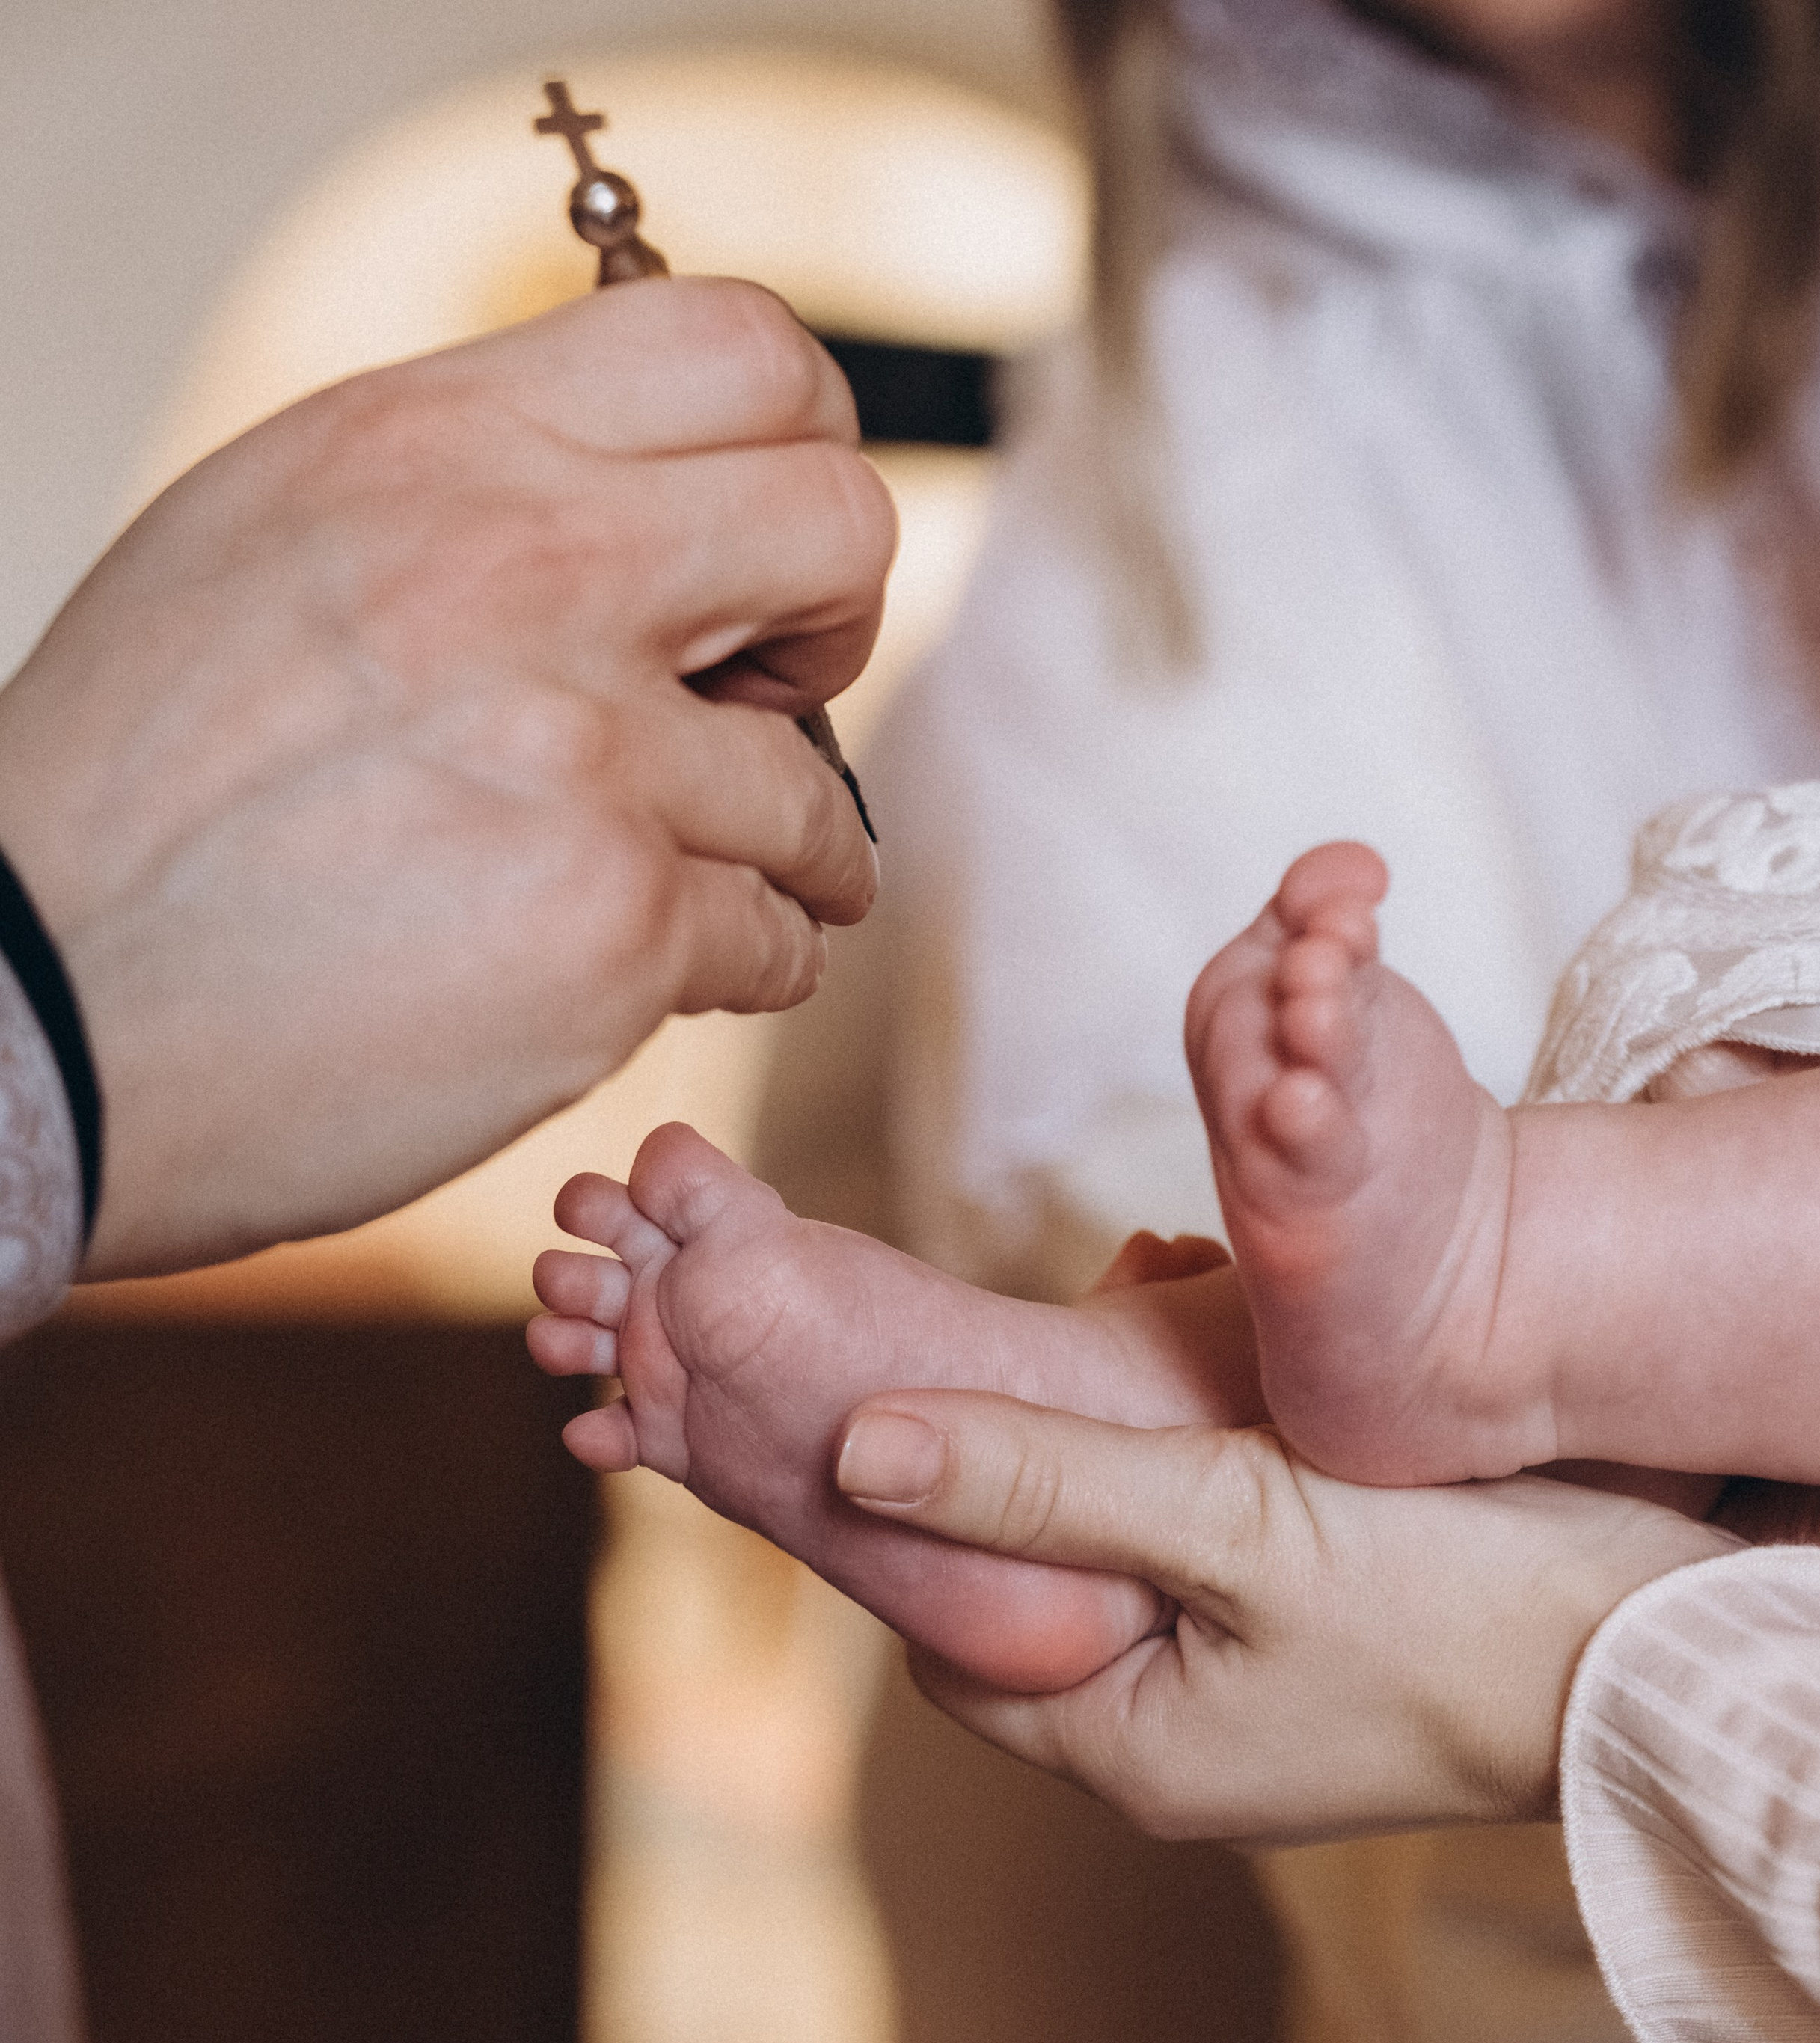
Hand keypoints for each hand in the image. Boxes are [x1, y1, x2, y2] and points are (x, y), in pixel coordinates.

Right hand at [0, 279, 892, 1277]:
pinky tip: (659, 973)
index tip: (760, 557)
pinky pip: (768, 938)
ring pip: (812, 788)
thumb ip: (462, 495)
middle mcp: (522, 568)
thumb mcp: (269, 540)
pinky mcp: (611, 927)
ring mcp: (581, 755)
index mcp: (435, 444)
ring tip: (723, 888)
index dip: (797, 455)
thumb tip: (640, 503)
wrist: (40, 1014)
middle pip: (839, 528)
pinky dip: (738, 966)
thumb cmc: (139, 798)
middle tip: (784, 703)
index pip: (742, 350)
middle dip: (837, 630)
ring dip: (786, 852)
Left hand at [833, 1394, 1732, 1841]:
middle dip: (1038, 1447)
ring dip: (1129, 1434)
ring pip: (1132, 1555)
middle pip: (1040, 1587)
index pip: (948, 1634)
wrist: (1681, 1662)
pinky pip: (1220, 1555)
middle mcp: (1178, 1755)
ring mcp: (1258, 1715)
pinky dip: (1208, 1457)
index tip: (943, 1380)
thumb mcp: (1235, 1524)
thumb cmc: (1469, 1610)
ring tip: (1157, 1291)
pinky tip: (1234, 1351)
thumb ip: (1043, 1480)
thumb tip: (853, 1446)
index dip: (927, 1512)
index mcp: (1127, 1752)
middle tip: (1077, 1306)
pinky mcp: (1329, 1664)